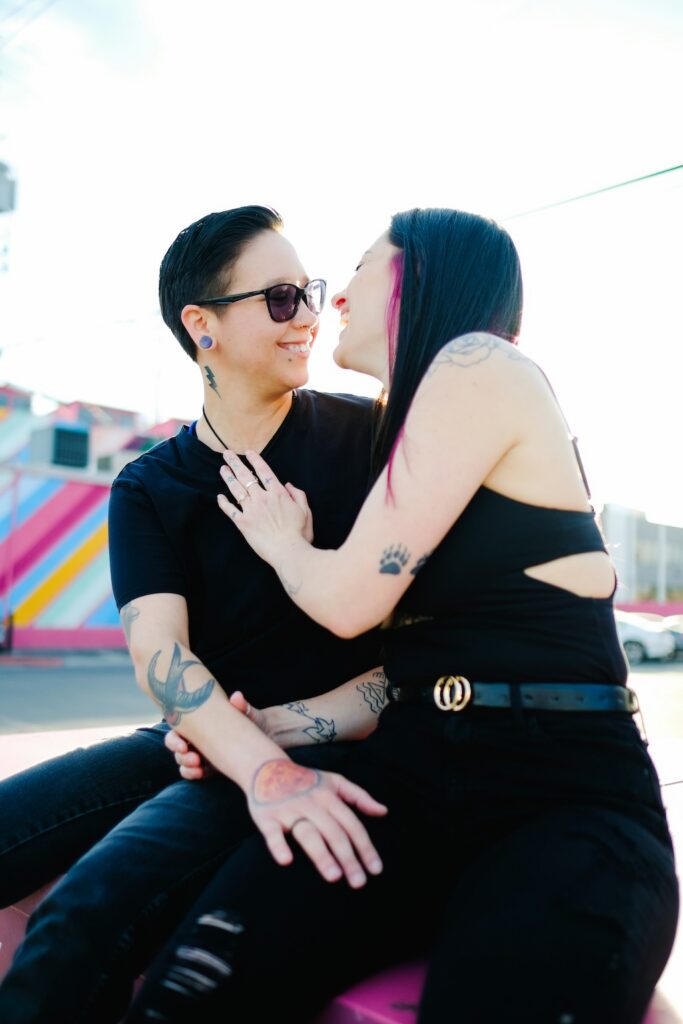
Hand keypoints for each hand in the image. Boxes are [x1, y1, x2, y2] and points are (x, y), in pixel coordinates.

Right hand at [166, 694, 272, 779]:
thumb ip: (241, 706)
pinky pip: (193, 772)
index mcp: (200, 721)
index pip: (177, 730)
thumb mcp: (247, 712)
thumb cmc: (253, 719)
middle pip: (176, 747)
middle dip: (180, 755)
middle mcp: (197, 736)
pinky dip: (193, 774)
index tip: (184, 745)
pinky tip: (202, 773)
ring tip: (199, 767)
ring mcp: (202, 751)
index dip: (174, 739)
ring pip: (182, 760)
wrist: (266, 735)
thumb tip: (236, 697)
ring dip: (186, 766)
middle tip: (194, 758)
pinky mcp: (209, 765)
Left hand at [217, 450, 311, 563]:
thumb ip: (298, 495)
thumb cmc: (299, 533)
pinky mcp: (243, 524)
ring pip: (236, 490)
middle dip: (235, 463)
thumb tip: (288, 485)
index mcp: (278, 494)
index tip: (248, 452)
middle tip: (227, 454)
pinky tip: (220, 497)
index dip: (255, 460)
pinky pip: (230, 510)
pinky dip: (224, 503)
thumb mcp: (306, 511)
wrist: (288, 552)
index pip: (264, 472)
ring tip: (222, 469)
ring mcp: (251, 510)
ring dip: (228, 478)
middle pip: (245, 476)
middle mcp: (262, 498)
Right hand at [247, 758, 386, 888]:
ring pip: (308, 834)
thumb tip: (384, 811)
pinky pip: (273, 833)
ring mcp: (289, 810)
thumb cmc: (306, 780)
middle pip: (333, 833)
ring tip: (334, 877)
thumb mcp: (334, 781)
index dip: (365, 847)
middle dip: (348, 858)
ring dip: (321, 854)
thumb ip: (359, 796)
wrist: (266, 767)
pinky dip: (278, 845)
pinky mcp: (267, 817)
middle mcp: (311, 804)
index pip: (352, 825)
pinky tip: (286, 860)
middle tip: (359, 883)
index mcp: (329, 797)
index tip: (375, 870)